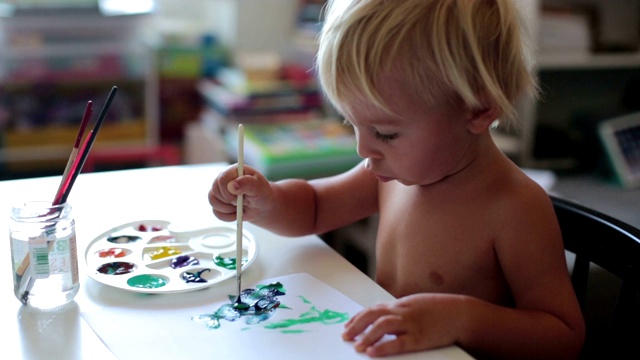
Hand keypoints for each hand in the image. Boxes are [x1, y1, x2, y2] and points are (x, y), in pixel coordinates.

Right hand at [208, 164, 273, 222]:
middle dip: (229, 200)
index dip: (229, 191)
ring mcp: (219, 190)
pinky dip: (227, 216)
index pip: (222, 179)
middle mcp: (224, 178)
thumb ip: (246, 183)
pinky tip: (236, 213)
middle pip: (215, 190)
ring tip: (240, 207)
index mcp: (234, 170)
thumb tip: (232, 186)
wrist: (262, 207)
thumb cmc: (262, 194)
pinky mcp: (218, 202)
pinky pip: (215, 211)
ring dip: (228, 209)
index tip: (239, 197)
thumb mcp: (258, 187)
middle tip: (243, 202)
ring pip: (212, 201)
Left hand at [342, 294, 464, 356]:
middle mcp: (403, 312)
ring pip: (383, 326)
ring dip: (366, 335)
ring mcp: (411, 324)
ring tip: (356, 346)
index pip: (373, 309)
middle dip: (357, 326)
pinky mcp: (420, 337)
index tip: (347, 325)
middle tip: (345, 336)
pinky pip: (398, 342)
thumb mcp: (416, 305)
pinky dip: (383, 346)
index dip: (358, 317)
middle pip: (373, 315)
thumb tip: (384, 316)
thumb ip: (400, 310)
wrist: (461, 313)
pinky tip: (372, 352)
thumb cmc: (440, 310)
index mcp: (401, 304)